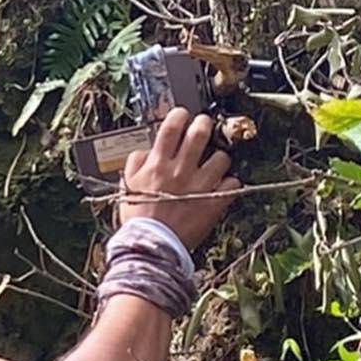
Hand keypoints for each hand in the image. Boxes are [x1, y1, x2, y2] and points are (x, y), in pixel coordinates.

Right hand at [117, 107, 239, 252]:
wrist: (152, 245)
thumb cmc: (138, 218)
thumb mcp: (128, 186)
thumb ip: (135, 163)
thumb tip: (145, 151)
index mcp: (158, 164)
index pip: (171, 128)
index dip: (179, 116)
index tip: (183, 115)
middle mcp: (181, 170)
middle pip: (200, 134)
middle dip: (204, 125)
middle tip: (204, 126)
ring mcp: (200, 185)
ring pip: (221, 157)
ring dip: (220, 156)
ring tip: (215, 160)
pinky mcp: (214, 202)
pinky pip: (232, 183)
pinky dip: (230, 182)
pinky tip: (223, 184)